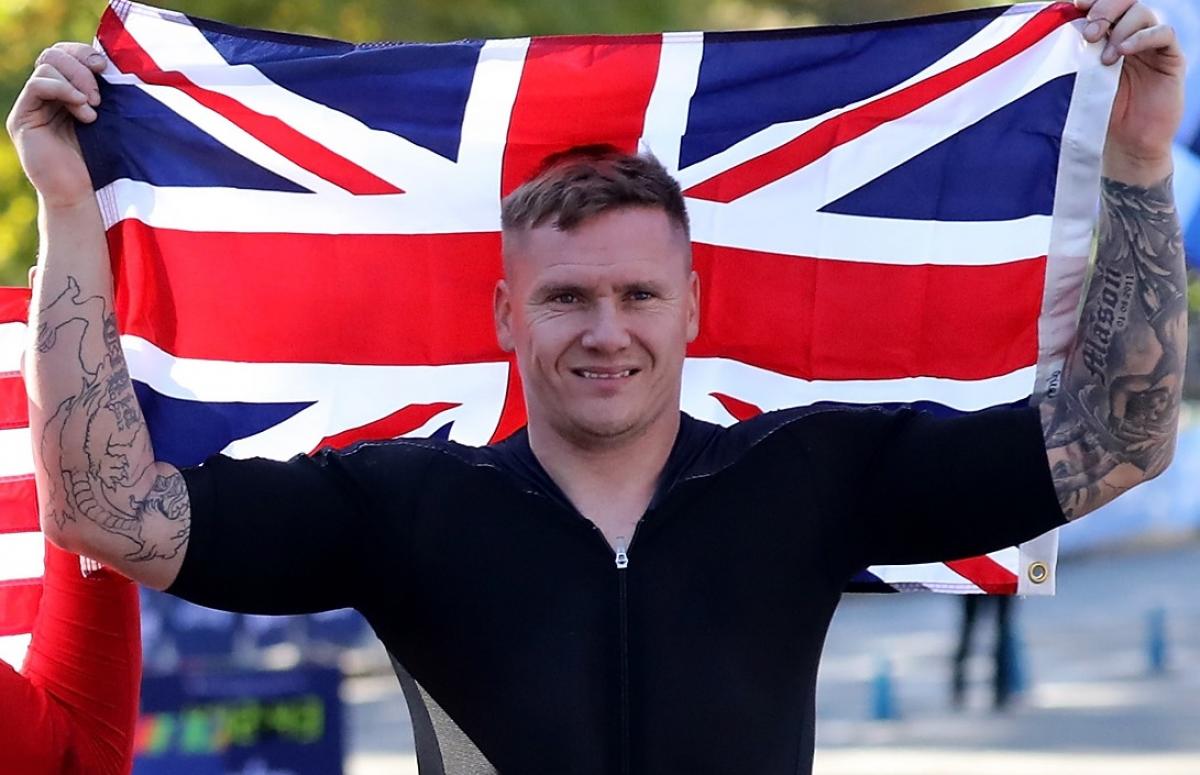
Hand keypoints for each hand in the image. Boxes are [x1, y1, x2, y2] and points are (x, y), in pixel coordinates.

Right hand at [5, 43, 105, 207]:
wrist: (81, 194)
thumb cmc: (100, 161)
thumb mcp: (107, 120)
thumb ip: (103, 93)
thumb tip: (112, 63)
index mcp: (65, 92)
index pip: (66, 54)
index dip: (84, 53)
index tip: (106, 67)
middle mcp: (45, 96)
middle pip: (54, 55)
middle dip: (81, 68)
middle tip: (99, 97)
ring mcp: (31, 106)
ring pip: (47, 66)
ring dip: (75, 83)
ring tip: (92, 110)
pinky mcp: (22, 119)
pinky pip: (37, 86)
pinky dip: (62, 89)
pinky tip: (82, 110)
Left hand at [1075, 1, 1184, 183]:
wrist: (1125, 146)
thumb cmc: (1097, 115)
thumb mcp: (1079, 81)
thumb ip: (1073, 56)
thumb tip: (1050, 31)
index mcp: (1107, 37)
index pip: (1103, 5)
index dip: (1091, 1)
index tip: (1074, 5)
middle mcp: (1131, 36)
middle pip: (1124, 3)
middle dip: (1105, 10)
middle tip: (1089, 32)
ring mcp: (1152, 46)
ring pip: (1142, 14)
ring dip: (1120, 29)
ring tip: (1104, 57)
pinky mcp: (1170, 59)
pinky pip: (1163, 35)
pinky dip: (1143, 37)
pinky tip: (1124, 50)